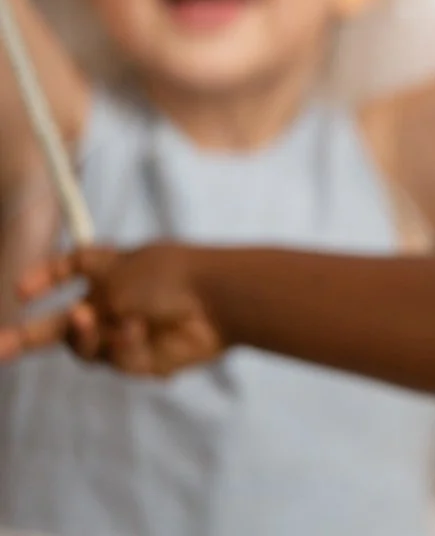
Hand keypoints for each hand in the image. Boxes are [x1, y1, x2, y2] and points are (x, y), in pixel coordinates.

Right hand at [0, 245, 223, 374]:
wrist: (220, 299)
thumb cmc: (170, 278)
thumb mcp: (115, 283)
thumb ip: (85, 310)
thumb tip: (79, 333)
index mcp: (115, 267)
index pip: (76, 265)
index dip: (47, 274)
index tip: (21, 289)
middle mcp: (120, 298)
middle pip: (66, 321)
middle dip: (28, 336)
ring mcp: (132, 329)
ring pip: (87, 349)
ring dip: (88, 338)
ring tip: (99, 322)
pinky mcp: (149, 358)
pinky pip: (118, 361)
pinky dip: (124, 348)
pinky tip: (141, 333)